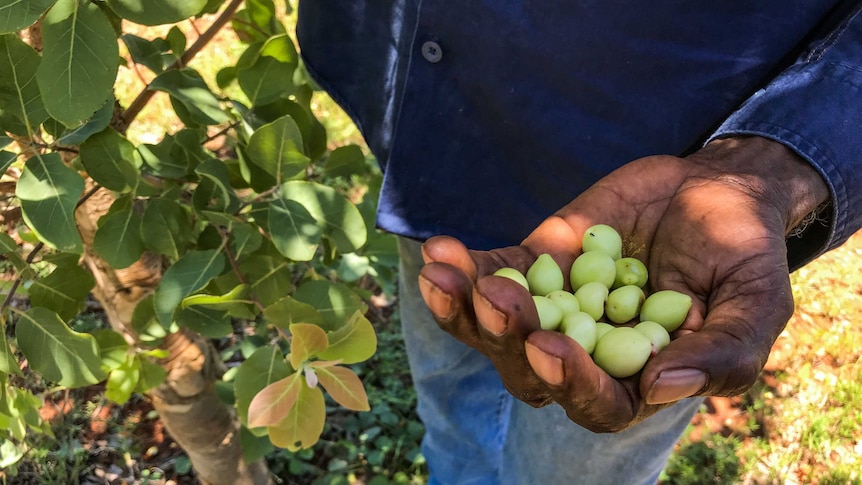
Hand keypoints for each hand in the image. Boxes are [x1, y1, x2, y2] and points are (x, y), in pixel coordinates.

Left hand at [418, 136, 828, 431]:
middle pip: (528, 370)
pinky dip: (463, 267)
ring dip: (464, 307)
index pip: (596, 403)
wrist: (713, 190)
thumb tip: (661, 387)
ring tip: (443, 276)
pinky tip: (439, 250)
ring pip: (494, 327)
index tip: (550, 347)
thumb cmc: (741, 253)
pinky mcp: (532, 267)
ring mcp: (552, 310)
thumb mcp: (755, 304)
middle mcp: (585, 355)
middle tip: (496, 300)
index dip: (570, 383)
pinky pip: (490, 273)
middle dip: (506, 338)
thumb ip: (722, 353)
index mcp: (637, 380)